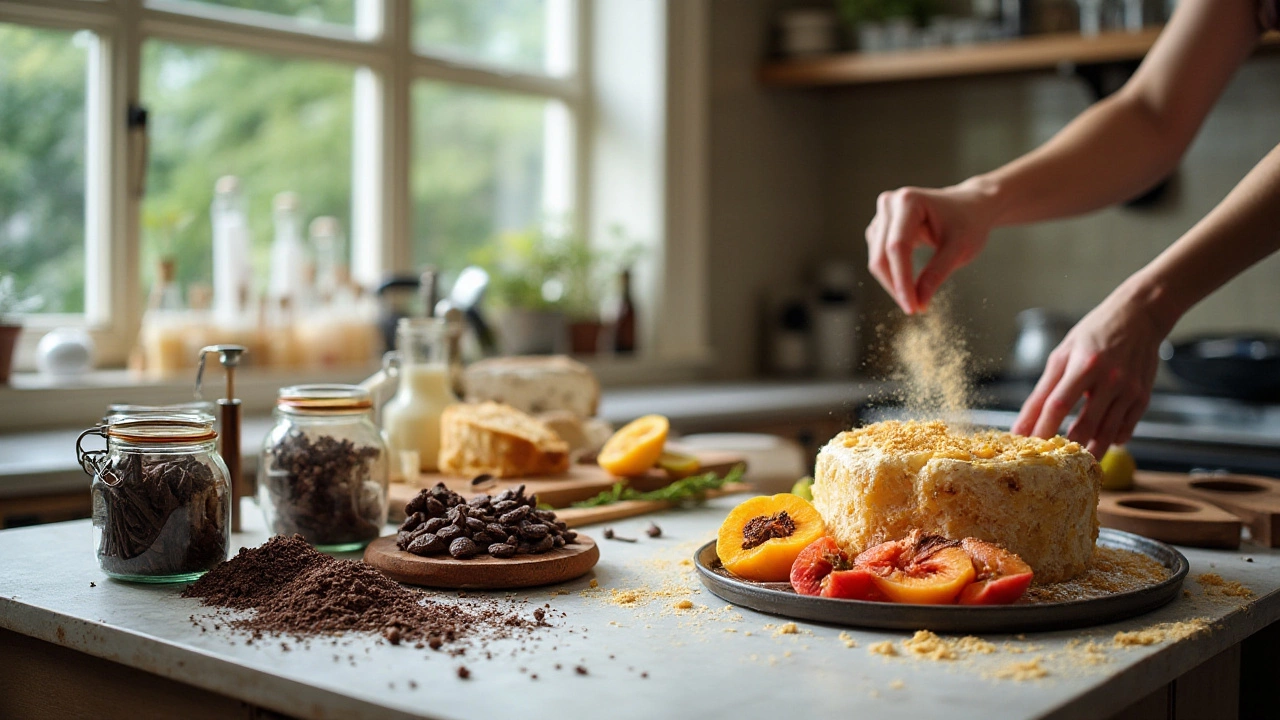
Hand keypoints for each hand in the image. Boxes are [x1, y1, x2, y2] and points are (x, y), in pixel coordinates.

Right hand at [865, 180, 995, 313]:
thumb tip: (920, 302)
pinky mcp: (881, 227)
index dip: (902, 280)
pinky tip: (908, 283)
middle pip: (882, 255)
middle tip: (915, 308)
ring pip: (878, 259)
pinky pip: (879, 257)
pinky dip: (892, 275)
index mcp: (908, 201)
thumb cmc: (969, 223)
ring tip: (916, 297)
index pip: (897, 247)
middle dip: (896, 286)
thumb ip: (937, 274)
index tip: (913, 307)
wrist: (971, 208)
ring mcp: (882, 215)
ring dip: (893, 283)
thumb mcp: (959, 249)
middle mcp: (890, 204)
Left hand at [1011, 283, 1171, 455]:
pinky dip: (1110, 440)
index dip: (1042, 428)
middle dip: (1067, 447)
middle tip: (1052, 462)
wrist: (1140, 317)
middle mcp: (1110, 379)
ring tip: (1074, 462)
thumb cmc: (1094, 334)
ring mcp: (1130, 390)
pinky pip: (1125, 429)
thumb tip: (1023, 424)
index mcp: (1084, 364)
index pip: (1058, 404)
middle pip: (1085, 425)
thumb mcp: (1063, 354)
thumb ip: (1043, 390)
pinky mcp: (1143, 398)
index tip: (1028, 445)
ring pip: (1107, 433)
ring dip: (1089, 451)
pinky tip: (1099, 443)